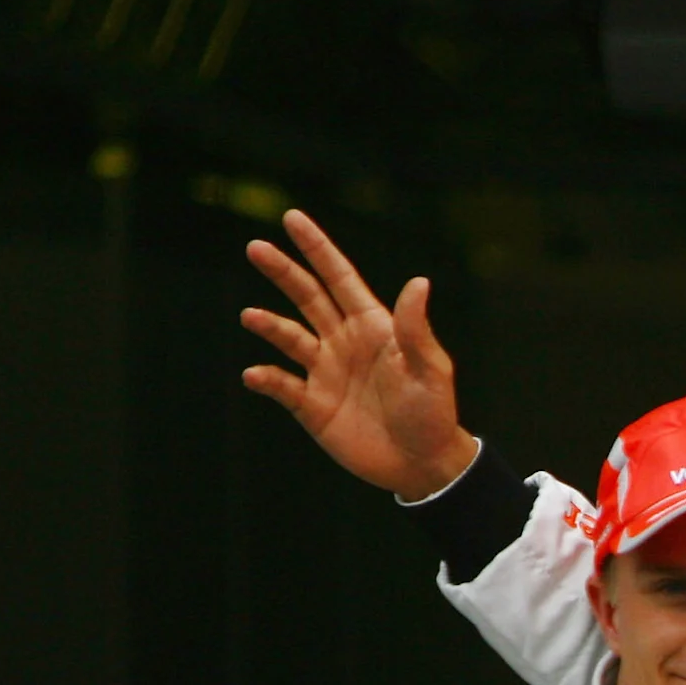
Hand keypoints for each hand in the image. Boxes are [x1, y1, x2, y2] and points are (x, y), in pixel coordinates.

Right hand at [241, 209, 480, 502]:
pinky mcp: (313, 406)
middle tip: (255, 248)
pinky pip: (282, 386)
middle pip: (307, 297)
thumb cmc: (433, 414)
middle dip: (283, 272)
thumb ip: (415, 329)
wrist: (423, 466)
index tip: (292, 218)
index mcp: (373, 327)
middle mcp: (344, 343)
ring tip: (252, 316)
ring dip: (269, 325)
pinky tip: (256, 374)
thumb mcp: (430, 370)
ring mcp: (326, 373)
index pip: (339, 278)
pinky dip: (266, 379)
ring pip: (288, 338)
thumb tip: (419, 282)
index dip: (317, 248)